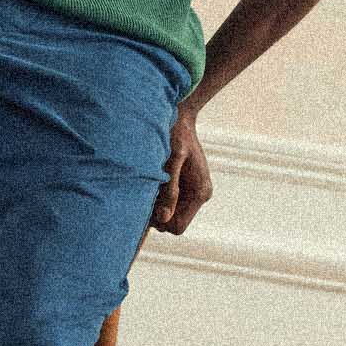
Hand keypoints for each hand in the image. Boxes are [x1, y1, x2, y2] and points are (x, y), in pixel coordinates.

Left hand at [151, 101, 211, 233]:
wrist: (180, 118)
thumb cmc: (176, 134)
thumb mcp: (172, 159)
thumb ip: (170, 188)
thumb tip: (163, 218)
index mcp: (200, 192)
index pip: (178, 227)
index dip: (160, 221)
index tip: (146, 203)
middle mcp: (200, 195)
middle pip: (172, 223)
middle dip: (157, 213)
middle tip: (145, 190)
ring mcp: (193, 192)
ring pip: (169, 215)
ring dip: (156, 205)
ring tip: (150, 182)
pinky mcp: (185, 187)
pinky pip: (168, 203)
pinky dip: (157, 197)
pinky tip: (153, 180)